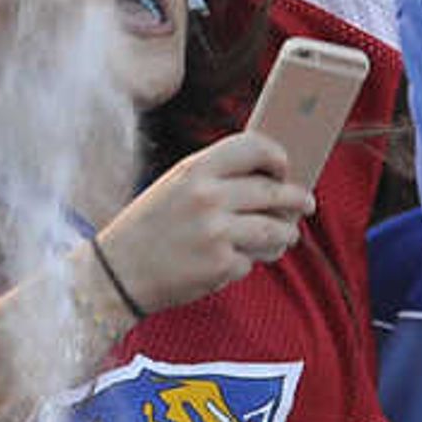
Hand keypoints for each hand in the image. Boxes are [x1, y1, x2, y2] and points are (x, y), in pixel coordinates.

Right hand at [92, 129, 313, 315]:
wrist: (115, 274)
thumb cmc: (147, 229)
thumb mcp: (172, 189)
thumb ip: (214, 179)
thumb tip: (270, 180)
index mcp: (194, 170)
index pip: (253, 147)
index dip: (277, 156)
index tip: (286, 167)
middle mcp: (207, 197)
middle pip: (274, 191)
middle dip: (297, 199)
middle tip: (306, 204)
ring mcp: (216, 232)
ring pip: (276, 229)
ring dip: (286, 234)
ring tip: (284, 237)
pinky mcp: (221, 265)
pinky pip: (253, 260)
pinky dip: (247, 262)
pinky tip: (231, 262)